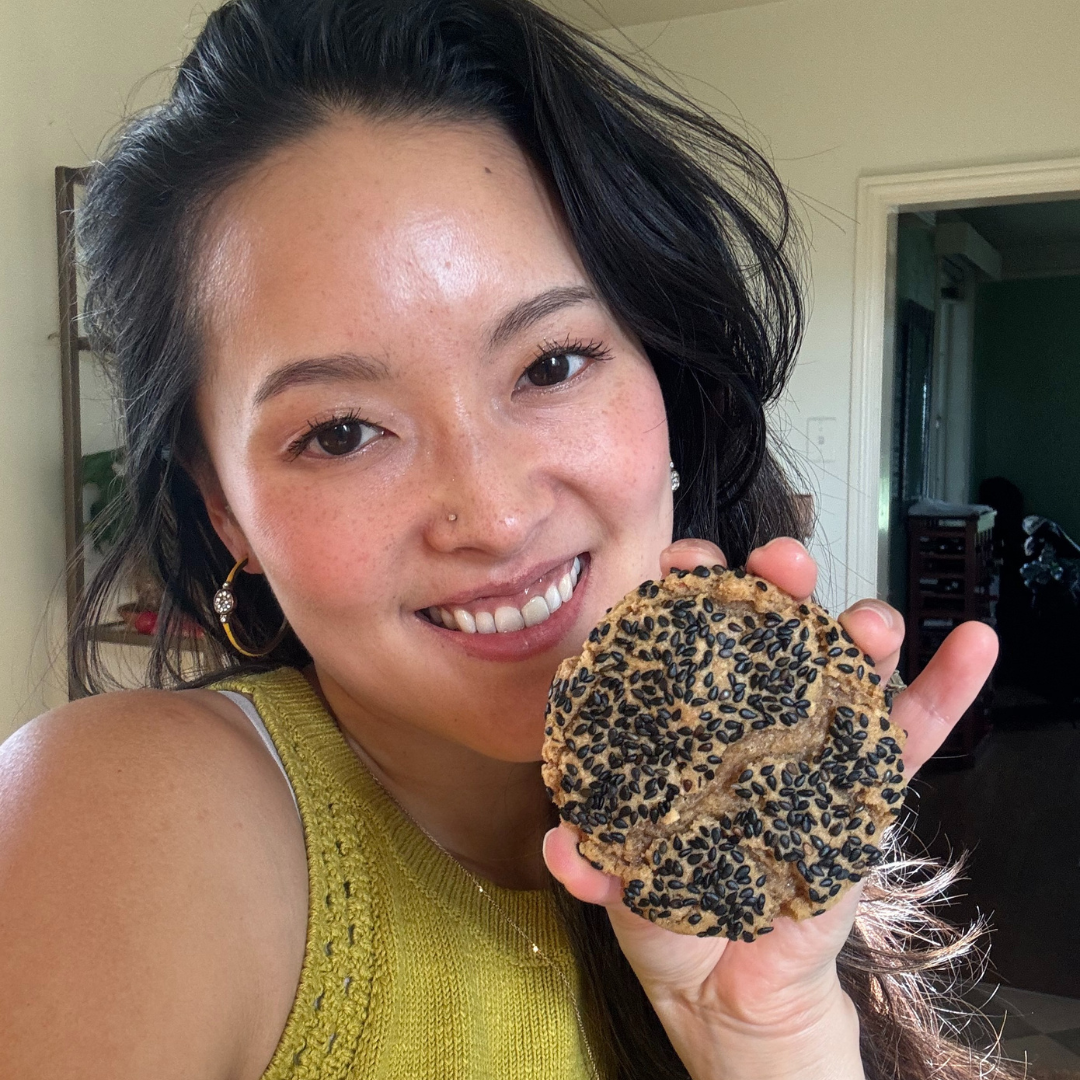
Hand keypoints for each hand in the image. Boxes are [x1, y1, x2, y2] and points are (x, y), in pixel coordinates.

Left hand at [543, 537, 997, 1077]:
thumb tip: (566, 849)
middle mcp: (754, 721)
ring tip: (872, 620)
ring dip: (864, 627)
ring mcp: (814, 750)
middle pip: (772, 633)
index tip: (683, 566)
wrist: (728, 991)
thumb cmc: (670, 915)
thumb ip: (593, 865)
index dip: (686, 591)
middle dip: (778, 585)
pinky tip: (973, 645)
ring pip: (846, 671)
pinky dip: (946, 690)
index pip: (688, 637)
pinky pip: (912, 738)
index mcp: (689, 725)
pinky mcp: (865, 794)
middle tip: (780, 565)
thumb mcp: (621, 884)